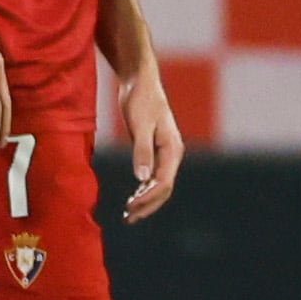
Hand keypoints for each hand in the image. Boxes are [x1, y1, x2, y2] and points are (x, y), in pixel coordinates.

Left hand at [117, 58, 183, 222]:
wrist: (140, 81)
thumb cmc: (140, 99)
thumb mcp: (139, 124)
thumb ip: (141, 150)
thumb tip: (142, 178)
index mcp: (172, 150)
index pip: (163, 183)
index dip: (147, 199)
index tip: (129, 209)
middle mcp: (172, 153)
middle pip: (164, 189)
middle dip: (147, 205)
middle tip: (128, 218)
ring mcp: (165, 152)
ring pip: (159, 184)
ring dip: (145, 200)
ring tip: (129, 214)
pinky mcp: (155, 148)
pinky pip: (153, 175)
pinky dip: (144, 188)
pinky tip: (133, 196)